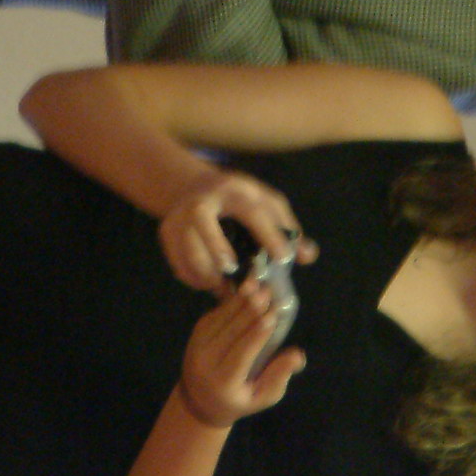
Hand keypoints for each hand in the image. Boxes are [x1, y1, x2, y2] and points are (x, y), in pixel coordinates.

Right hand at [158, 171, 317, 293]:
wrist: (195, 188)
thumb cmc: (241, 202)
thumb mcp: (267, 206)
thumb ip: (288, 231)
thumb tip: (308, 256)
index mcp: (234, 190)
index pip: (252, 210)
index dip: (269, 235)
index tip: (283, 258)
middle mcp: (204, 199)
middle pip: (201, 217)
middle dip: (215, 245)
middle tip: (231, 269)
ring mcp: (180, 215)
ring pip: (186, 247)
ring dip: (207, 273)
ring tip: (226, 287)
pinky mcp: (167, 232)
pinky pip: (179, 263)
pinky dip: (196, 279)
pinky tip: (212, 283)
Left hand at [179, 283, 305, 427]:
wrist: (200, 400)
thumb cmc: (239, 399)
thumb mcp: (262, 397)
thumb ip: (278, 376)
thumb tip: (298, 355)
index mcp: (223, 382)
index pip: (242, 353)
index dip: (257, 334)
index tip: (272, 316)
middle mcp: (206, 362)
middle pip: (231, 331)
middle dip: (251, 310)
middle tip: (268, 292)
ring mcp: (197, 346)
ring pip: (222, 318)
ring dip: (241, 300)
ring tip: (258, 284)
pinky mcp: (197, 333)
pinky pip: (216, 314)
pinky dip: (232, 301)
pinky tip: (247, 290)